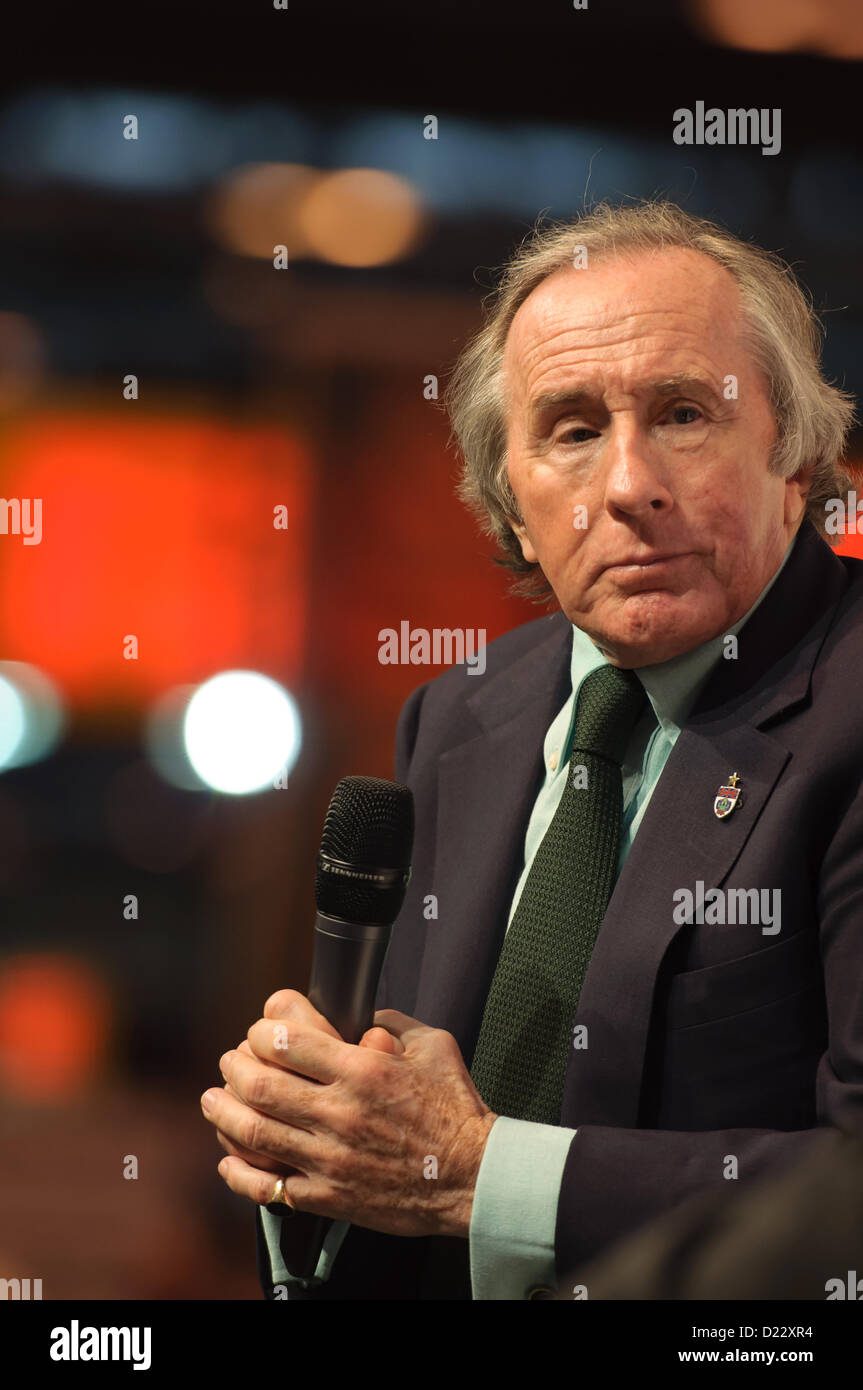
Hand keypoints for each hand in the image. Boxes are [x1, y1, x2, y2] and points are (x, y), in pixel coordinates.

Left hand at [200, 989, 496, 1238]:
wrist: (474, 1176)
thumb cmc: (456, 1109)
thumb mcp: (433, 1045)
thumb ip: (393, 1023)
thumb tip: (363, 1016)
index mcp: (361, 1070)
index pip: (287, 1041)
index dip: (262, 1031)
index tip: (259, 1031)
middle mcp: (339, 1112)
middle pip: (259, 1084)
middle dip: (233, 1067)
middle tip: (228, 1062)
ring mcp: (330, 1158)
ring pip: (254, 1132)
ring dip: (223, 1113)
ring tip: (213, 1101)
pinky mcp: (329, 1196)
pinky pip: (268, 1186)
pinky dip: (239, 1173)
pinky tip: (228, 1160)